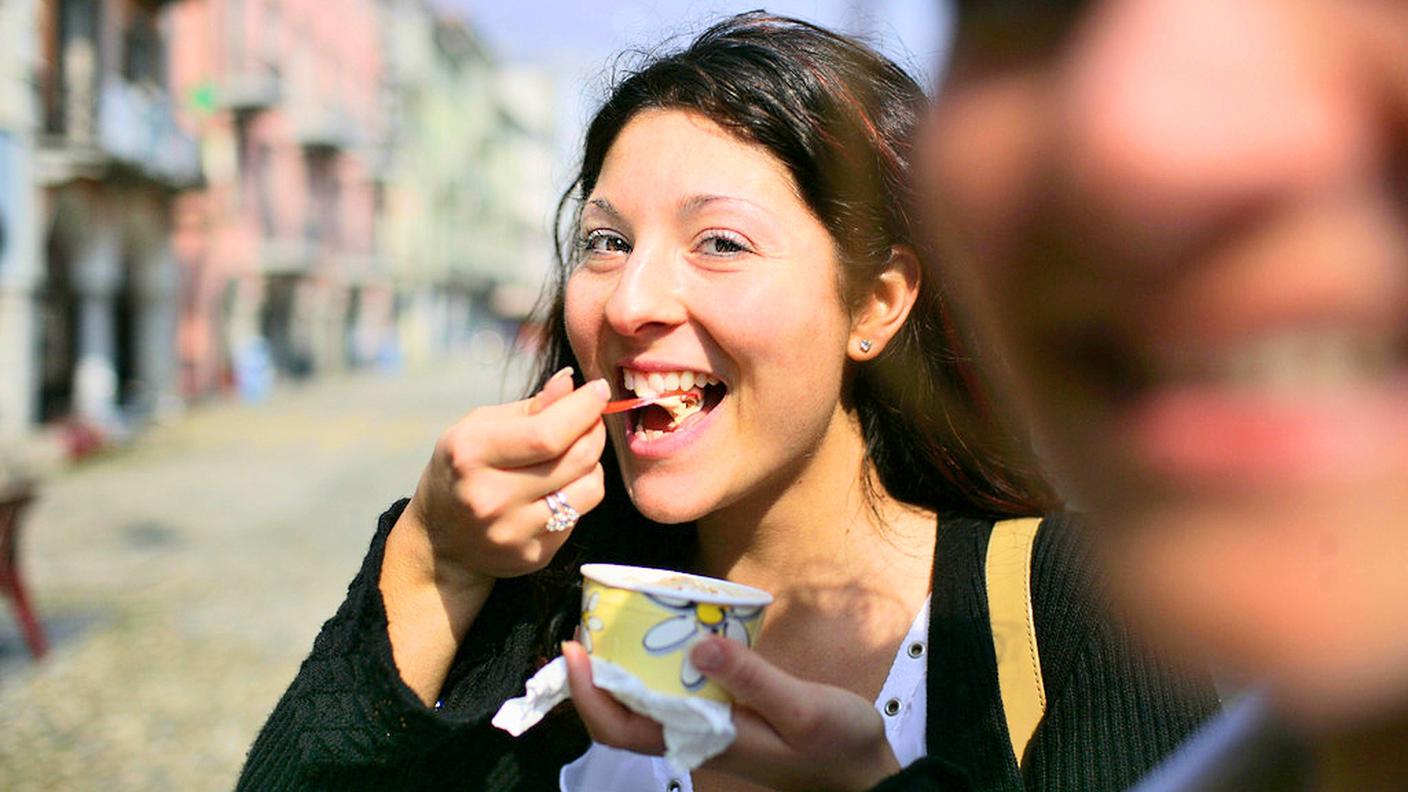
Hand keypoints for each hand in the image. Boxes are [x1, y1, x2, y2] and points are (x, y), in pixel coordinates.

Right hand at [397, 367, 610, 591]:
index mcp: (471, 454)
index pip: (547, 433)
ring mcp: (512, 531)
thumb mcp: (480, 428)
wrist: (440, 541)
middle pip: (576, 458)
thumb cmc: (464, 469)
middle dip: (594, 431)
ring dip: (592, 464)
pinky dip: (578, 494)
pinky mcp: (532, 555)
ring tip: (574, 455)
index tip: (599, 390)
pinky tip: (557, 488)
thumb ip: (530, 407)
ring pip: (590, 488)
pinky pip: (579, 516)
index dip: (584, 409)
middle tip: (592, 419)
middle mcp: (490, 497)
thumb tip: (571, 382)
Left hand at [563, 638, 900, 791]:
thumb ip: (752, 679)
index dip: (589, 694)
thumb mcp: (801, 709)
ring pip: (648, 703)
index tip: (573, 650)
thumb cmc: (836, 746)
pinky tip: (673, 633)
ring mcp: (711, 728)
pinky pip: (678, 692)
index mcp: (704, 741)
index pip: (622, 728)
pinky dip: (661, 665)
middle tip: (590, 623)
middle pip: (624, 715)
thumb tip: (699, 645)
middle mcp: (697, 737)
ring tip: (619, 621)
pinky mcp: (729, 716)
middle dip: (597, 676)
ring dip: (625, 669)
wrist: (867, 775)